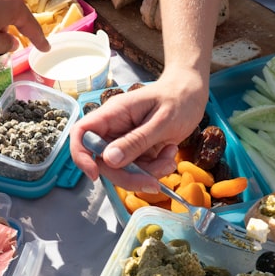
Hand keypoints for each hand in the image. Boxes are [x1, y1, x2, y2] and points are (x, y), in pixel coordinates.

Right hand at [69, 73, 207, 192]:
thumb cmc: (178, 98)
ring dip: (148, 173)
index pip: (82, 133)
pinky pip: (140, 169)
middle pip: (104, 161)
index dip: (81, 155)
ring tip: (169, 157)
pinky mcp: (139, 150)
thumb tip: (109, 160)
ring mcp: (126, 141)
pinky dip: (156, 168)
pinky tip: (170, 153)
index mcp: (113, 114)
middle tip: (153, 181)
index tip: (95, 174)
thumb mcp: (161, 121)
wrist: (193, 93)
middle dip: (128, 176)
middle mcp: (115, 129)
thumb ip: (136, 141)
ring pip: (124, 170)